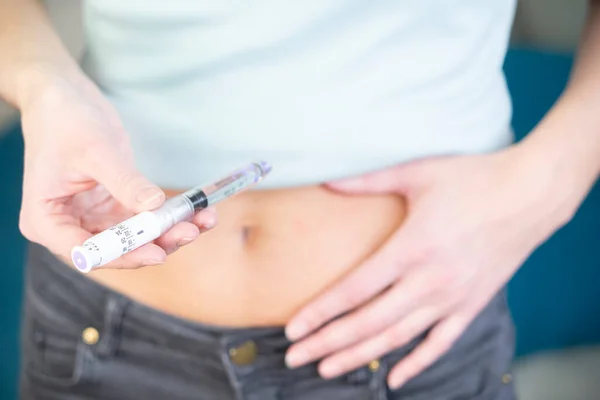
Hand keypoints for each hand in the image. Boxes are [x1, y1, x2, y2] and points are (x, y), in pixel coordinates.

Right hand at [18, 74, 215, 268]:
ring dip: (168, 232)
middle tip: (189, 232)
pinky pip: (142, 220)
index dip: (124, 255)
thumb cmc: (65, 121)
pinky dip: (167, 218)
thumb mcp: (97, 152)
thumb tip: (155, 206)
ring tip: (201, 221)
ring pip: (134, 238)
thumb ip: (126, 183)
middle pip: (116, 249)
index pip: (87, 252)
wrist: (64, 99)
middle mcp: (68, 226)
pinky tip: (196, 213)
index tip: (158, 252)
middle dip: (155, 243)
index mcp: (46, 220)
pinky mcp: (112, 208)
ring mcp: (92, 219)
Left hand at [284, 147, 570, 388]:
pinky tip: (394, 381)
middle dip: (328, 342)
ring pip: (398, 338)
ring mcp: (453, 297)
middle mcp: (429, 281)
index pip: (354, 290)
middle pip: (369, 322)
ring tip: (327, 369)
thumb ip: (368, 181)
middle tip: (295, 357)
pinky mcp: (472, 304)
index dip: (320, 312)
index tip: (293, 329)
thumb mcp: (417, 173)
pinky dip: (417, 363)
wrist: (530, 194)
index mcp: (411, 248)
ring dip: (359, 356)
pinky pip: (441, 343)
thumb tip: (327, 180)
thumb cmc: (473, 178)